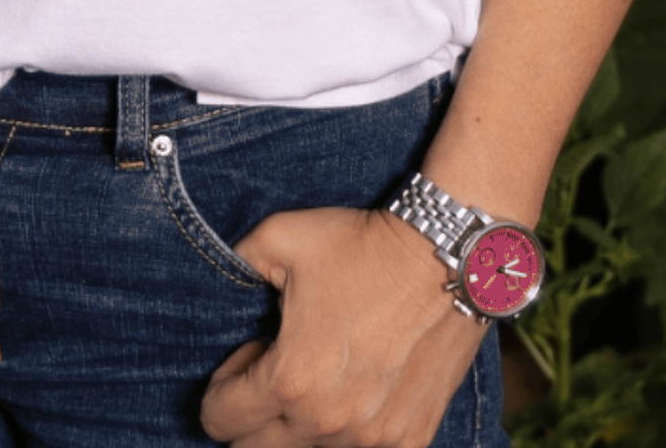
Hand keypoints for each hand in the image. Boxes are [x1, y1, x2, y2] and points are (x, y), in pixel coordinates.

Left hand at [201, 208, 488, 446]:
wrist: (445, 259)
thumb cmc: (358, 248)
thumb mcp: (275, 239)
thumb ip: (234, 266)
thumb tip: (222, 284)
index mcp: (291, 381)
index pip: (223, 421)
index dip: (220, 388)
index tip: (244, 356)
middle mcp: (330, 424)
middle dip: (250, 417)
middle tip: (270, 369)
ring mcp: (376, 440)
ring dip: (297, 426)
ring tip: (314, 374)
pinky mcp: (412, 440)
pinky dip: (342, 434)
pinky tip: (349, 390)